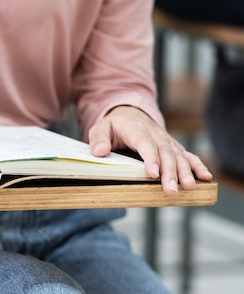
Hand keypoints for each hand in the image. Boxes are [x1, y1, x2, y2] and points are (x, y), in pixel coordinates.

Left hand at [88, 105, 212, 194]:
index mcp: (135, 129)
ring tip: (188, 187)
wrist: (130, 114)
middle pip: (164, 152)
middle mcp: (154, 134)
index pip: (144, 143)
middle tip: (171, 190)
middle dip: (170, 172)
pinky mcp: (173, 147)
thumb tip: (99, 151)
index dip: (150, 158)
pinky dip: (198, 166)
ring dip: (185, 172)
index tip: (153, 174)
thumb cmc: (114, 126)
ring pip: (178, 155)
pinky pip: (187, 155)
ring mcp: (166, 141)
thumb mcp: (100, 128)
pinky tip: (206, 177)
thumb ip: (98, 139)